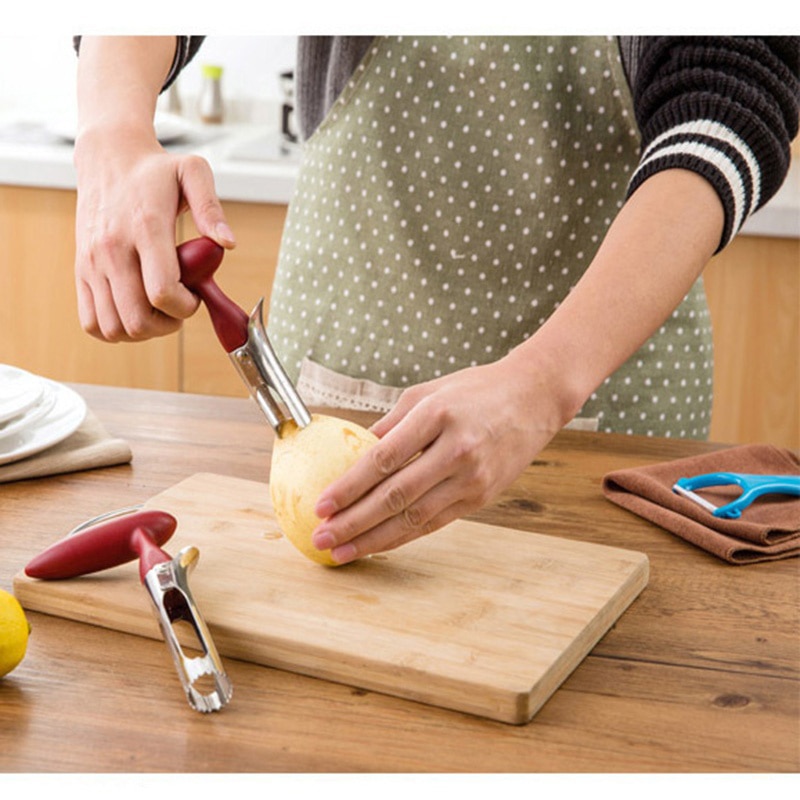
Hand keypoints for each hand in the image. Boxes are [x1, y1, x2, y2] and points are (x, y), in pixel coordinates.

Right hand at [73, 130, 234, 341]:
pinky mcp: (80, 271)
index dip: (186, 307)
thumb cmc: (155, 170)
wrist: (108, 157)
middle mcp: (112, 250)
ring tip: (159, 311)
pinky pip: (91, 323)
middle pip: (137, 319)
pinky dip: (115, 330)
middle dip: (167, 325)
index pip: (162, 292)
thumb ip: (211, 209)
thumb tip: (227, 244)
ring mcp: (91, 263)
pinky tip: (135, 312)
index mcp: (145, 229)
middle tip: (180, 307)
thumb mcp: (193, 173)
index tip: (195, 295)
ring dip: (143, 331)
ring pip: (114, 328)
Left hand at [310, 355, 568, 563]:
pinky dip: (404, 536)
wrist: (534, 398)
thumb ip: (390, 425)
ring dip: (373, 538)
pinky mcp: (482, 497)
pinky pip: (435, 522)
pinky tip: (378, 543)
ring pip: (414, 517)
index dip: (349, 487)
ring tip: (342, 550)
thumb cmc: (475, 390)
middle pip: (395, 495)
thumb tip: (353, 456)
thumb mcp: (427, 393)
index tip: (321, 505)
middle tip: (322, 537)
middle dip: (353, 521)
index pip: (383, 460)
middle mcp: (456, 450)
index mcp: (436, 416)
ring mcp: (472, 477)